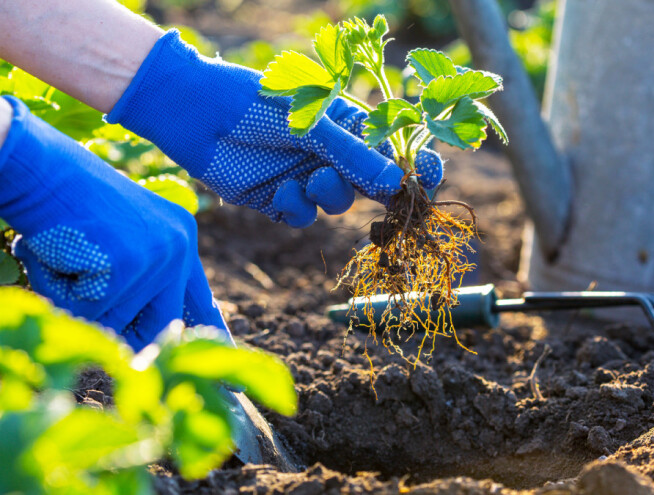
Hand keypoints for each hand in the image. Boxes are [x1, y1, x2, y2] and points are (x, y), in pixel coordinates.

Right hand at [0, 96, 228, 350]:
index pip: (200, 300)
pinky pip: (87, 308)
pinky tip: (58, 250)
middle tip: (105, 308)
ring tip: (66, 252)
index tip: (227, 371)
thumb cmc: (64, 202)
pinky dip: (60, 288)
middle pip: (161, 325)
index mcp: (181, 239)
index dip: (208, 337)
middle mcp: (179, 247)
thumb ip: (142, 281)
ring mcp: (156, 255)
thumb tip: (150, 342)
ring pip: (112, 320)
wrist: (34, 163)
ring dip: (76, 298)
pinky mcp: (128, 263)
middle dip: (127, 331)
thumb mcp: (117, 238)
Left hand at [106, 30, 443, 227]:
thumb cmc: (256, 101)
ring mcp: (306, 176)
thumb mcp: (311, 124)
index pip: (396, 148)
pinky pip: (303, 216)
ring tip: (311, 178)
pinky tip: (278, 188)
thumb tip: (398, 186)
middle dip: (381, 194)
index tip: (427, 181)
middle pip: (373, 183)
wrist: (193, 111)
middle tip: (391, 201)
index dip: (417, 166)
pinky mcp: (279, 198)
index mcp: (348, 124)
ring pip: (339, 204)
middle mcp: (332, 152)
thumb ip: (353, 156)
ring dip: (330, 196)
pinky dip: (296, 206)